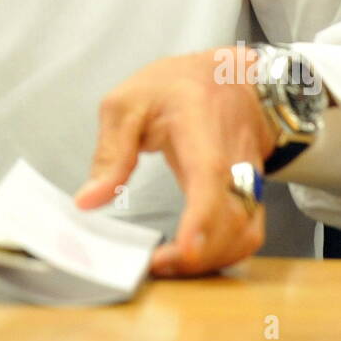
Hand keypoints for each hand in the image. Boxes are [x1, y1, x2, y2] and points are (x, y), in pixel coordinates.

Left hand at [73, 48, 277, 275]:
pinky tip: (191, 257)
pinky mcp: (253, 194)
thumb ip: (110, 152)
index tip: (184, 249)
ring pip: (245, 233)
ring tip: (168, 264)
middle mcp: (234, 159)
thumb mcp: (128, 102)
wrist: (230, 76)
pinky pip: (248, 234)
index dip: (201, 217)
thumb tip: (88, 201)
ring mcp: (250, 179)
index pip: (210, 175)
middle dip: (197, 255)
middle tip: (154, 264)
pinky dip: (224, 255)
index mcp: (200, 129)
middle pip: (231, 219)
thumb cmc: (178, 85)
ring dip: (210, 260)